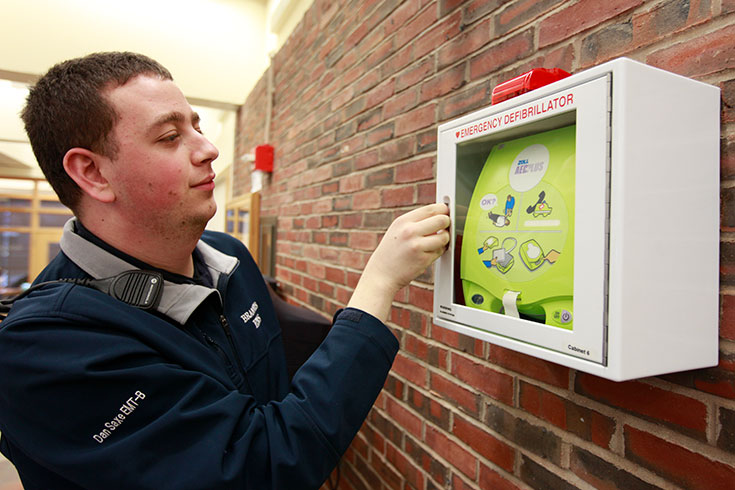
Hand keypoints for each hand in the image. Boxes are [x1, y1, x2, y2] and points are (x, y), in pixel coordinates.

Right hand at [347, 203, 450, 321]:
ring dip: (444, 240)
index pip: (430, 209)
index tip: (445, 212)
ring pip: (444, 237)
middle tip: (444, 228)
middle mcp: (409, 231)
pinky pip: (440, 251)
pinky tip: (426, 254)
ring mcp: (417, 246)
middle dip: (447, 223)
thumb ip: (416, 222)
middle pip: (441, 220)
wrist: (381, 274)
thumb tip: (440, 215)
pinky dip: (437, 252)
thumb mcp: (397, 230)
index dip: (442, 209)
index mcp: (402, 221)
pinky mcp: (423, 259)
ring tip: (433, 243)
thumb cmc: (391, 253)